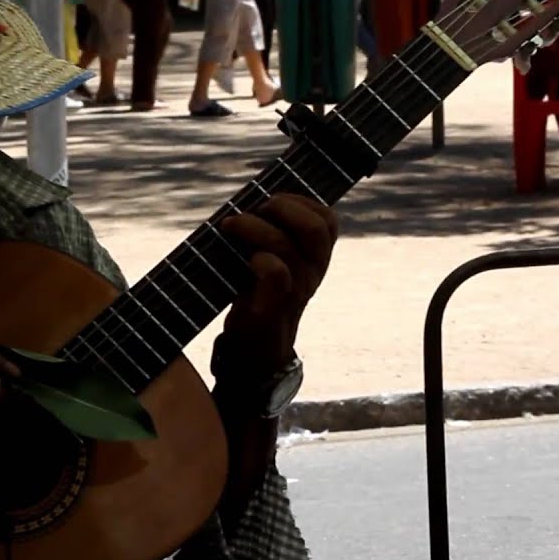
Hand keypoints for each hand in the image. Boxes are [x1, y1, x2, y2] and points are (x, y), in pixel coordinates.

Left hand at [212, 194, 336, 408]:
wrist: (251, 360)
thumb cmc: (255, 305)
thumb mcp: (269, 266)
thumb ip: (269, 237)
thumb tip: (247, 202)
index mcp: (314, 261)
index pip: (328, 221)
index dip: (301, 200)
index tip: (271, 199)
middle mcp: (311, 275)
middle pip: (319, 227)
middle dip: (284, 206)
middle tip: (256, 208)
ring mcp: (295, 293)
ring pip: (288, 245)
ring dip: (254, 226)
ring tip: (230, 225)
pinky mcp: (273, 309)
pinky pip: (276, 274)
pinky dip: (258, 259)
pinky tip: (243, 261)